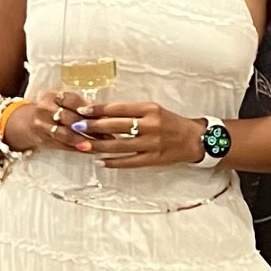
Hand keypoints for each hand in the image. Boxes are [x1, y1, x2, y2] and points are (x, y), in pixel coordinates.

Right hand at [4, 87, 96, 155]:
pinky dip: (78, 148)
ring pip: (65, 134)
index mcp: (52, 95)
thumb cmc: (52, 110)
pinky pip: (63, 145)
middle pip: (69, 117)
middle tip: (108, 132)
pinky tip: (91, 150)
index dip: (87, 108)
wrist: (27, 123)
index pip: (71, 99)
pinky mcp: (43, 140)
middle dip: (90, 126)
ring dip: (85, 140)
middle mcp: (44, 109)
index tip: (104, 115)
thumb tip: (105, 114)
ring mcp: (42, 126)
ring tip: (101, 144)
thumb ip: (80, 106)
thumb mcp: (61, 101)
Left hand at [83, 102, 204, 168]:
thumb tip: (102, 115)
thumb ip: (131, 112)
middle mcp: (150, 125)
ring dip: (98, 146)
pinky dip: (113, 162)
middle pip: (116, 126)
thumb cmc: (170, 122)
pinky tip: (100, 162)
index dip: (98, 109)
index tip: (82, 111)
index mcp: (149, 109)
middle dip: (93, 127)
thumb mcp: (153, 110)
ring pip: (119, 145)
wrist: (194, 139)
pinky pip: (129, 162)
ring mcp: (152, 143)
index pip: (118, 108)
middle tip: (76, 127)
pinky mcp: (153, 159)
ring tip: (83, 146)